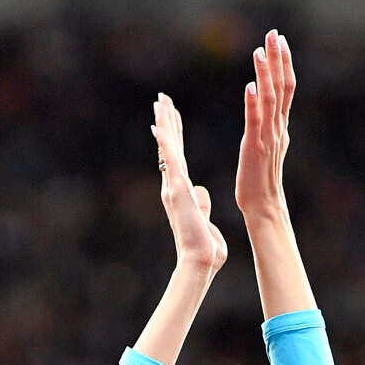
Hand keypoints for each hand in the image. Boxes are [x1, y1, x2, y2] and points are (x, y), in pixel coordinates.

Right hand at [152, 93, 226, 274]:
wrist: (199, 263)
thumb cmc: (205, 251)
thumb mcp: (205, 222)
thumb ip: (202, 206)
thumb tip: (201, 193)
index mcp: (182, 194)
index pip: (177, 159)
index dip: (174, 138)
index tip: (171, 118)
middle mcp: (173, 188)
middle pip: (169, 148)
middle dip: (165, 123)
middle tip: (161, 101)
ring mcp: (173, 188)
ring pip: (167, 148)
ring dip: (163, 123)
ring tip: (160, 101)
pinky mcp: (178, 189)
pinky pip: (170, 159)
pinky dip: (164, 140)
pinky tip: (159, 121)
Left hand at [235, 29, 295, 220]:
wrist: (264, 208)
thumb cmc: (261, 182)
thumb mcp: (267, 147)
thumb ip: (267, 124)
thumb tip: (259, 100)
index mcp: (280, 128)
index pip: (285, 89)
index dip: (283, 64)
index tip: (280, 41)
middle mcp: (277, 129)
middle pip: (281, 88)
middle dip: (278, 60)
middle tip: (274, 34)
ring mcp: (267, 138)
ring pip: (269, 100)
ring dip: (265, 75)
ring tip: (260, 51)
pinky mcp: (254, 148)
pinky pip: (254, 122)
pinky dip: (252, 103)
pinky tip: (249, 86)